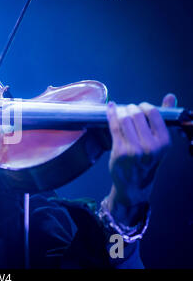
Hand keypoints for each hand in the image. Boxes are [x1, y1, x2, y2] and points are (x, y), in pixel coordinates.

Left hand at [106, 93, 175, 208]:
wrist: (134, 184)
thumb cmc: (147, 160)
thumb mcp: (160, 142)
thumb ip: (164, 118)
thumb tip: (171, 96)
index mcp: (164, 142)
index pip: (154, 113)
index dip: (144, 106)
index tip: (140, 107)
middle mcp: (150, 146)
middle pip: (136, 115)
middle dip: (130, 108)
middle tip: (128, 110)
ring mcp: (133, 149)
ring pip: (124, 119)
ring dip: (120, 111)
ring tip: (120, 113)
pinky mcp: (119, 151)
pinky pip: (114, 126)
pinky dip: (111, 114)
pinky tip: (110, 108)